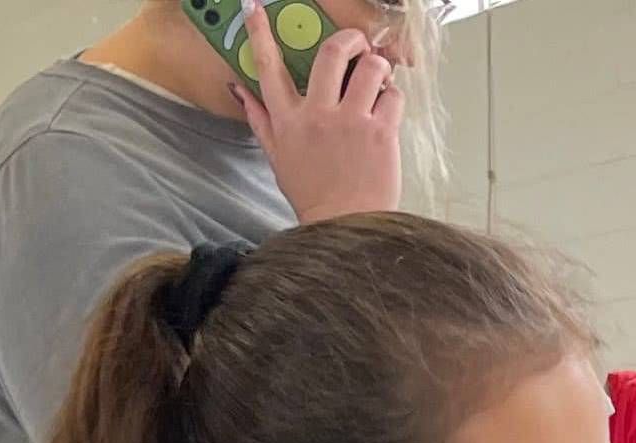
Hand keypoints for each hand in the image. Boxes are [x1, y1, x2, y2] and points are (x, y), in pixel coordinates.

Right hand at [239, 28, 404, 221]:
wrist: (343, 227)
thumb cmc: (313, 195)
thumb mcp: (277, 157)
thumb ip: (261, 120)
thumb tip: (241, 91)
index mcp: (287, 120)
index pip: (268, 67)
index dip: (260, 33)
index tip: (255, 9)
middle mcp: (317, 115)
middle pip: (331, 52)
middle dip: (350, 38)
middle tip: (359, 44)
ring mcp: (350, 122)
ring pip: (370, 67)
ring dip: (378, 66)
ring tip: (379, 78)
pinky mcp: (381, 132)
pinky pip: (393, 95)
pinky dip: (394, 97)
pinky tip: (388, 110)